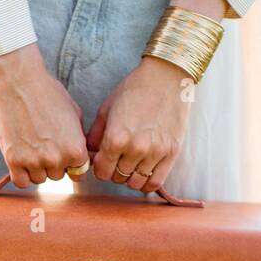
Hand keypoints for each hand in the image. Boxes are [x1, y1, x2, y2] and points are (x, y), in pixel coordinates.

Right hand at [0, 44, 88, 188]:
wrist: (18, 83)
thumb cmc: (48, 93)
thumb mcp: (74, 114)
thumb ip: (78, 139)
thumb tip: (79, 156)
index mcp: (75, 149)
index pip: (79, 173)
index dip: (72, 164)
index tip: (64, 154)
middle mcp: (56, 159)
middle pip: (58, 176)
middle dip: (53, 164)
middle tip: (44, 144)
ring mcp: (33, 161)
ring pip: (39, 179)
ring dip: (37, 168)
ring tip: (32, 147)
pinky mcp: (13, 160)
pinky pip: (21, 182)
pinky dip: (22, 174)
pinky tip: (21, 159)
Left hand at [86, 56, 191, 192]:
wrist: (167, 76)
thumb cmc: (134, 89)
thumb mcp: (107, 109)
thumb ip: (94, 136)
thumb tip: (89, 155)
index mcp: (116, 138)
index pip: (101, 171)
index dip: (100, 168)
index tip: (103, 161)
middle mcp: (136, 148)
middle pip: (117, 178)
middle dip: (114, 171)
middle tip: (117, 160)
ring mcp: (156, 152)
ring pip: (136, 183)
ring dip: (130, 178)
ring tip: (131, 165)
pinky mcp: (172, 152)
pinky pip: (157, 182)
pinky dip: (147, 182)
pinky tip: (144, 172)